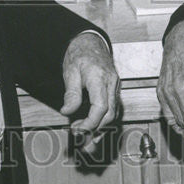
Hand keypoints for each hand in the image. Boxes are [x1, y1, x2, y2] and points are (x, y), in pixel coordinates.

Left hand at [60, 32, 119, 150]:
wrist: (91, 42)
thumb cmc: (80, 54)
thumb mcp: (70, 72)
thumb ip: (71, 93)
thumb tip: (67, 112)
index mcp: (99, 78)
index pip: (100, 107)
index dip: (90, 123)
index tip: (77, 130)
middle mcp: (112, 83)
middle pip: (109, 114)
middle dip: (95, 129)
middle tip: (78, 136)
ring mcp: (116, 86)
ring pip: (114, 113)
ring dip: (101, 129)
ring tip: (88, 141)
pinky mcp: (115, 89)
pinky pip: (113, 108)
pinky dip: (105, 120)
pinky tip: (95, 129)